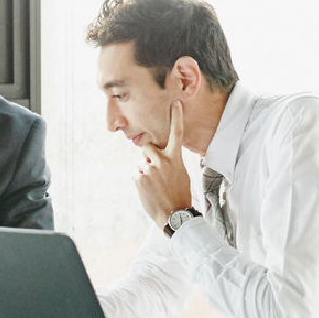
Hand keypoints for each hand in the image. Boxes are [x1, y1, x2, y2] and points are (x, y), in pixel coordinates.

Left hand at [135, 99, 192, 227]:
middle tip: (155, 170)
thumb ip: (171, 161)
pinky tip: (149, 191)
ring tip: (155, 186)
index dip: (176, 117)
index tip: (175, 103)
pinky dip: (140, 181)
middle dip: (148, 155)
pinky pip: (136, 173)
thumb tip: (159, 156)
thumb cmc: (179, 194)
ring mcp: (150, 169)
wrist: (174, 214)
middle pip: (147, 147)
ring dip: (145, 171)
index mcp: (176, 158)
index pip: (177, 133)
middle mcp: (162, 160)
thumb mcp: (181, 174)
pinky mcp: (140, 178)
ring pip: (141, 162)